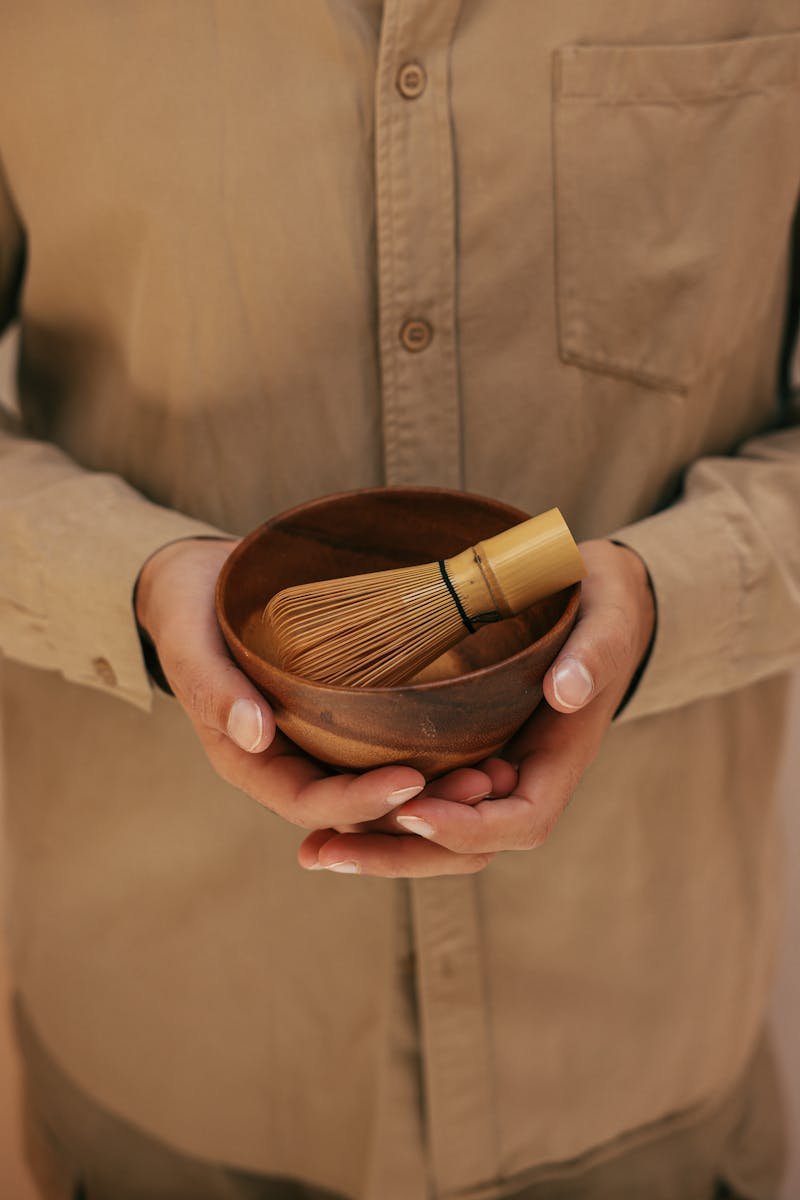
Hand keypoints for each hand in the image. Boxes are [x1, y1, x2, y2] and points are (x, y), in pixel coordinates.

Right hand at [134, 538, 512, 839]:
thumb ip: (213, 689)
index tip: (411, 781)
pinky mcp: (348, 712)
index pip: (310, 803)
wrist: (202, 583)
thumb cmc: (190, 610)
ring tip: (499, 771)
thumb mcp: (189, 642)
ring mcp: (323, 739)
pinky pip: (392, 741)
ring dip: (439, 785)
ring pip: (383, 780)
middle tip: (484, 786)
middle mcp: (293, 760)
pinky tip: (484, 733)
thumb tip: (254, 734)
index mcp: (252, 760)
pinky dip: (434, 747)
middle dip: (419, 805)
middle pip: (360, 807)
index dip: (360, 802)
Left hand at [298, 539, 654, 875]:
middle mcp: (521, 776)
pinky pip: (419, 796)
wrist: (590, 600)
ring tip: (310, 850)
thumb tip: (566, 691)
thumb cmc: (601, 606)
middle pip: (465, 846)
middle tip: (327, 852)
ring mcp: (488, 768)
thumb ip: (595, 654)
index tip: (412, 810)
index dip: (467, 826)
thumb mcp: (608, 618)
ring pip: (435, 832)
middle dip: (399, 855)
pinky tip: (322, 814)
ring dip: (377, 845)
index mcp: (560, 758)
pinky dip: (374, 811)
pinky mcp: (458, 750)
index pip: (521, 820)